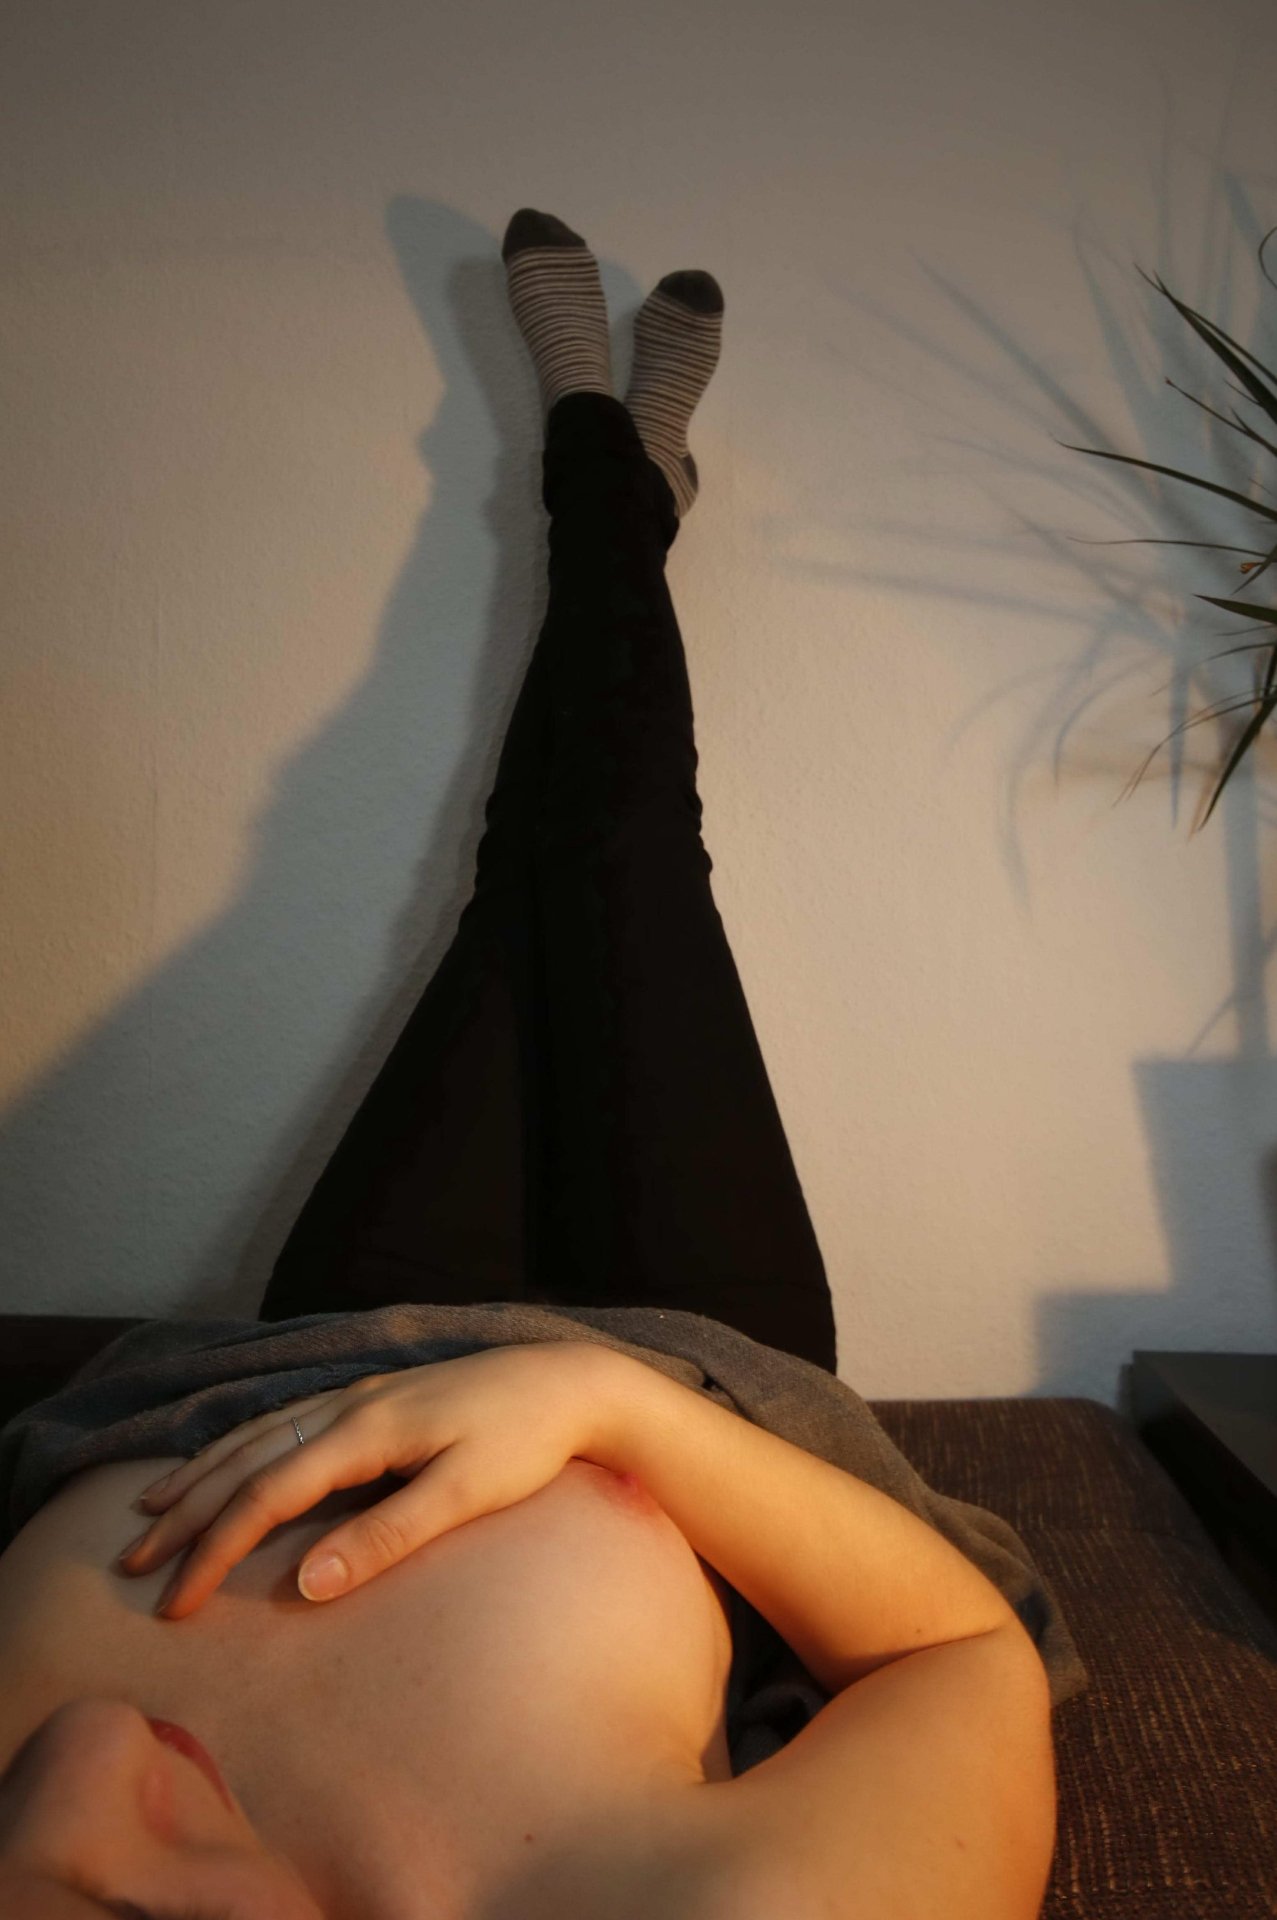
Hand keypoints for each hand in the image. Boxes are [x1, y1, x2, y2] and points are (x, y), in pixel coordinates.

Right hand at [117, 1341, 621, 1618]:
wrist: (572, 1382)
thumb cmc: (527, 1443)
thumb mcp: (467, 1494)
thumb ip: (388, 1535)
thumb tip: (307, 1584)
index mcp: (367, 1430)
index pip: (268, 1494)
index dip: (216, 1548)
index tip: (177, 1602)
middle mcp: (350, 1404)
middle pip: (246, 1459)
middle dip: (187, 1514)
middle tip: (135, 1567)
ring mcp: (359, 1394)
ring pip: (258, 1431)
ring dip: (201, 1472)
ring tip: (152, 1511)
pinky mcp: (374, 1396)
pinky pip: (284, 1418)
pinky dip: (239, 1443)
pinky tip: (226, 1459)